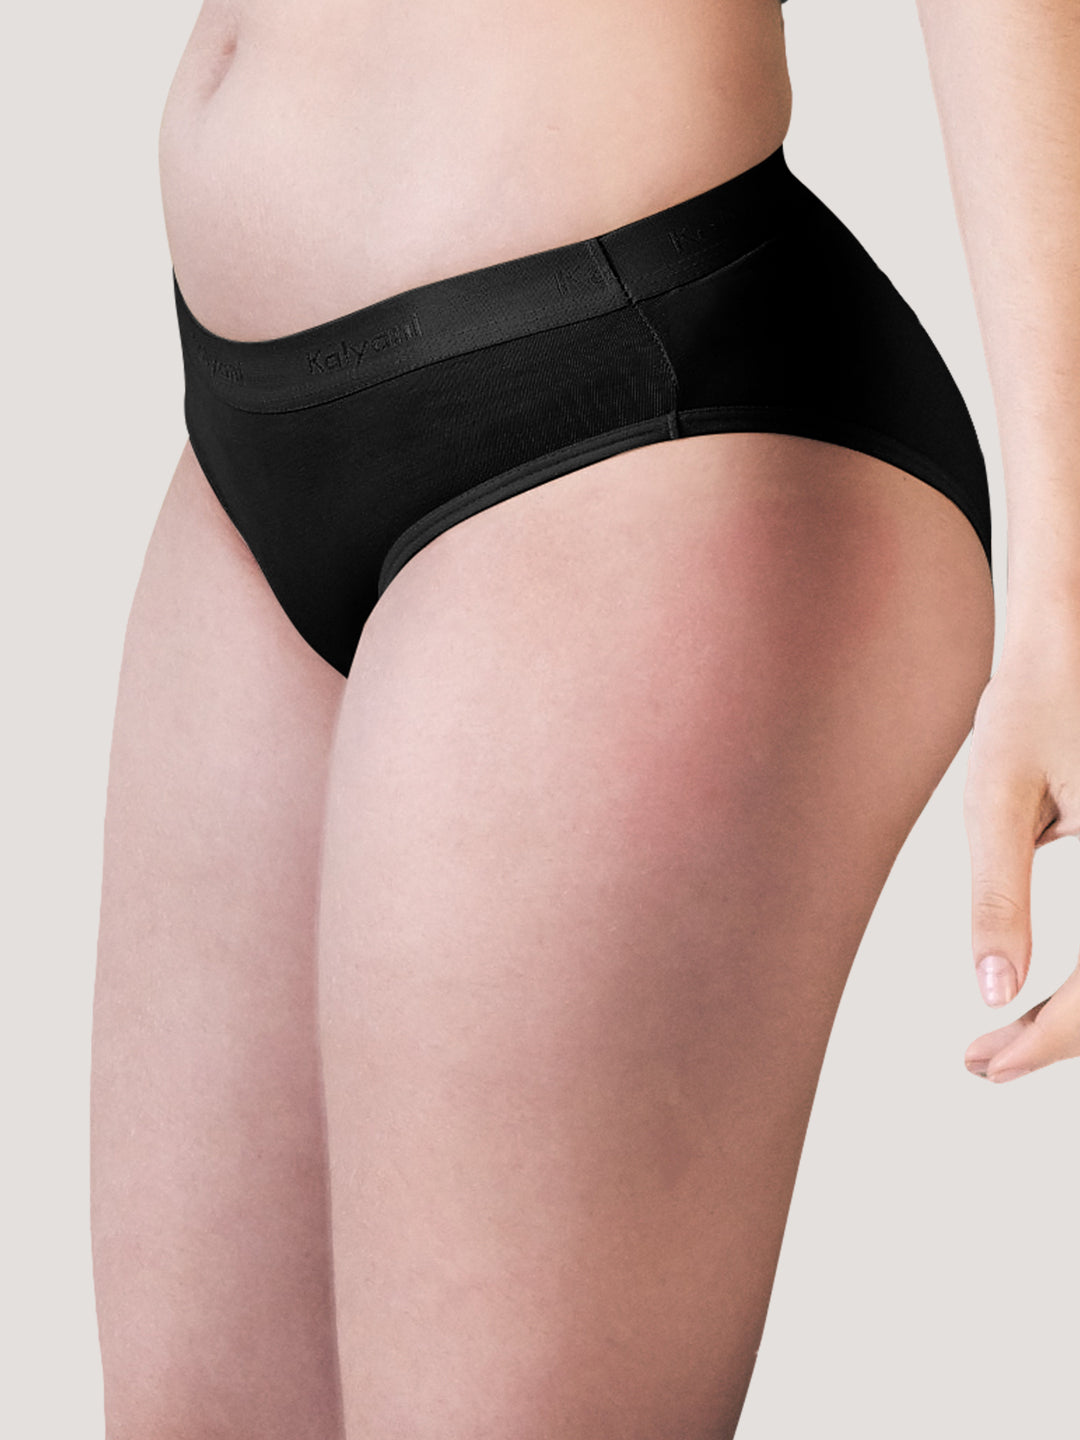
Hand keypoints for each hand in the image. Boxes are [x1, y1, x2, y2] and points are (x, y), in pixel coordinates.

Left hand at [962, 630, 1079, 1082]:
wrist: (1074, 633)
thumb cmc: (1034, 701)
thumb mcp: (997, 794)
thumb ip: (998, 895)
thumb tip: (993, 991)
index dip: (1046, 1040)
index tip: (983, 1063)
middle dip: (1060, 1036)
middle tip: (981, 1061)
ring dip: (1077, 1014)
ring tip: (1001, 1040)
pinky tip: (1040, 996)